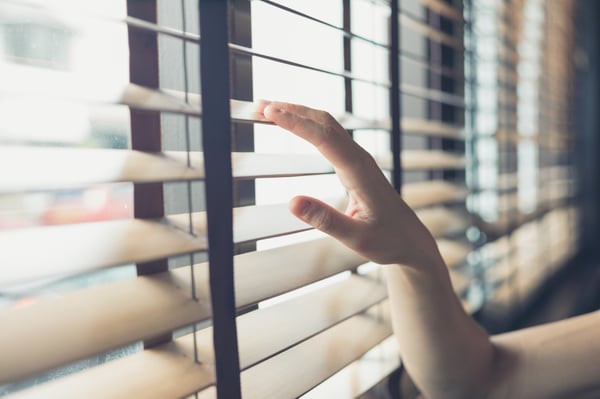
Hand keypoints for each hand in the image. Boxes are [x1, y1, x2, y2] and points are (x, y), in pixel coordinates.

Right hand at [259, 101, 443, 268]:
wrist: (410, 239)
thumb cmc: (387, 240)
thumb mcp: (356, 238)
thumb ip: (325, 220)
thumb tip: (292, 202)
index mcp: (359, 171)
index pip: (324, 137)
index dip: (295, 123)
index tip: (270, 112)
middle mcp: (358, 158)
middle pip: (323, 122)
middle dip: (290, 110)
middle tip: (258, 106)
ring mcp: (356, 158)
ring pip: (325, 125)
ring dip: (297, 113)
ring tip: (266, 110)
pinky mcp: (353, 163)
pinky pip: (327, 135)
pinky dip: (306, 124)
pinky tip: (291, 124)